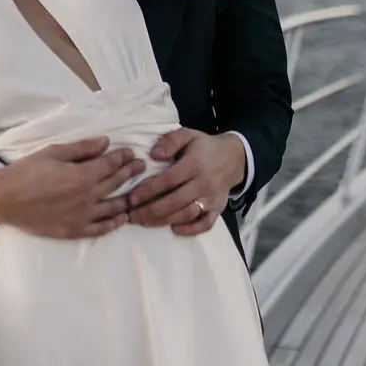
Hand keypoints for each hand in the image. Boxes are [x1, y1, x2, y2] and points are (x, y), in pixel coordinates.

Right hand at [0, 137, 145, 238]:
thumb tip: (105, 142)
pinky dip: (114, 223)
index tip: (129, 152)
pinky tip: (122, 218)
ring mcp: (82, 216)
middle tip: (140, 166)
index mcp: (82, 175)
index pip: (111, 165)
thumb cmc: (27, 171)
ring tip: (137, 192)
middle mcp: (87, 197)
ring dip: (128, 198)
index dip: (122, 157)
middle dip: (130, 172)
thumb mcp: (53, 153)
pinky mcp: (74, 230)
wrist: (4, 199)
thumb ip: (82, 149)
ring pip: (113, 207)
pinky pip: (100, 229)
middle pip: (115, 183)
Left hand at [125, 129, 246, 235]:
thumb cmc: (205, 146)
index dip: (148, 191)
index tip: (131, 198)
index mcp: (194, 165)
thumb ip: (170, 142)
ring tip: (144, 222)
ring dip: (164, 221)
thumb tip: (153, 155)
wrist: (235, 157)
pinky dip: (191, 230)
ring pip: (187, 214)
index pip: (168, 181)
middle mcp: (204, 184)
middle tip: (132, 216)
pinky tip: (174, 229)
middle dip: (151, 211)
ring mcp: (212, 198)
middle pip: (175, 202)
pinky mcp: (218, 209)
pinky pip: (206, 224)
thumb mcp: (188, 134)